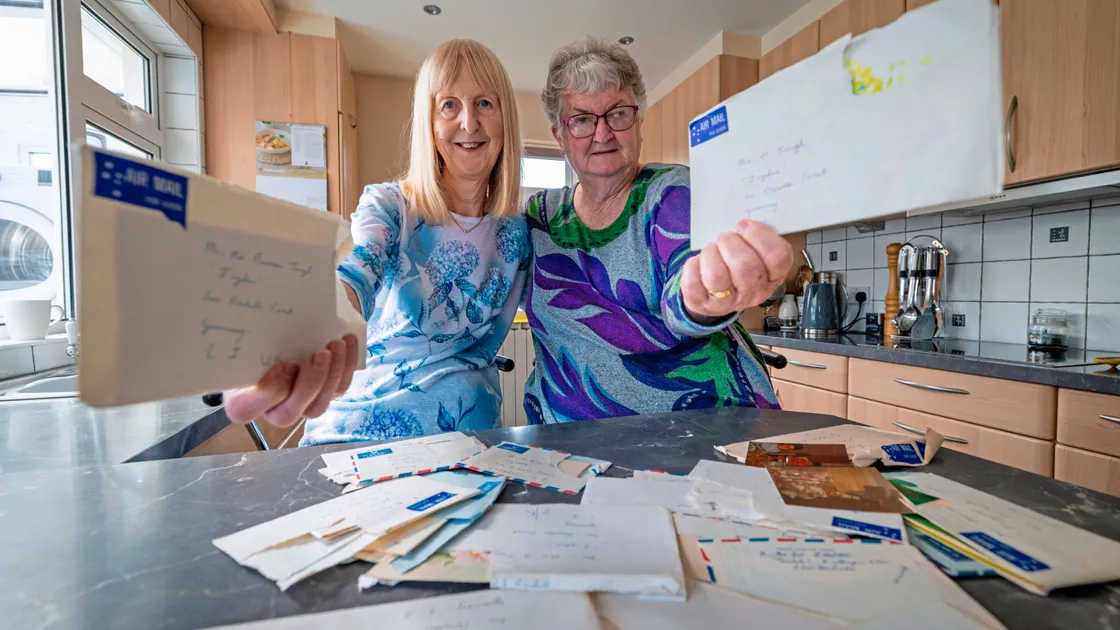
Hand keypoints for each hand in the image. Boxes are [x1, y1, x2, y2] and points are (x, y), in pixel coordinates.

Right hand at [224, 335, 359, 427]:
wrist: (273, 339)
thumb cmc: (253, 341)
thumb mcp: (245, 341)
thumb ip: (249, 342)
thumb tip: (253, 322)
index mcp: (242, 400)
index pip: (247, 408)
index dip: (269, 391)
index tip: (286, 363)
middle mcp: (270, 410)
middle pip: (290, 412)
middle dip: (310, 383)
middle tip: (321, 353)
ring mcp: (299, 406)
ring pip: (318, 405)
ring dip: (333, 374)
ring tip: (337, 344)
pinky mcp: (323, 396)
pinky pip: (338, 390)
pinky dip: (347, 366)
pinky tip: (348, 342)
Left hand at [680, 219, 792, 320]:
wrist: (712, 294)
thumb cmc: (735, 264)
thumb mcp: (752, 250)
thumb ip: (753, 237)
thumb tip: (742, 224)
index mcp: (773, 276)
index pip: (778, 257)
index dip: (760, 236)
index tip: (743, 225)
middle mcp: (754, 292)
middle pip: (746, 266)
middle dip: (730, 243)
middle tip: (724, 238)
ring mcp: (728, 302)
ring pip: (716, 275)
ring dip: (711, 253)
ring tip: (712, 249)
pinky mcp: (702, 304)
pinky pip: (693, 282)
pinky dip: (693, 265)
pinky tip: (699, 263)